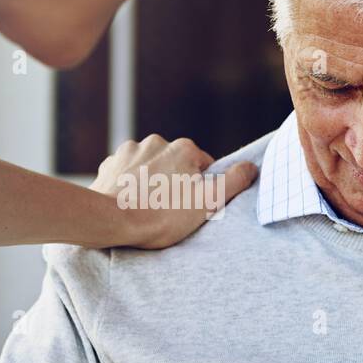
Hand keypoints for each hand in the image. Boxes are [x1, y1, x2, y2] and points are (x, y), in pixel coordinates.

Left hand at [90, 135, 257, 248]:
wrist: (112, 220)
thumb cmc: (162, 215)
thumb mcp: (208, 202)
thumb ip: (233, 182)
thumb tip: (251, 167)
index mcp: (184, 148)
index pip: (203, 167)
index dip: (200, 188)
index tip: (192, 207)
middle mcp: (157, 141)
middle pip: (176, 165)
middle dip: (176, 183)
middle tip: (171, 210)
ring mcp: (131, 151)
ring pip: (151, 167)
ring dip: (152, 182)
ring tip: (149, 208)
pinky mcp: (111, 164)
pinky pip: (127, 172)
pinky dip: (131, 184)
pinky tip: (130, 202)